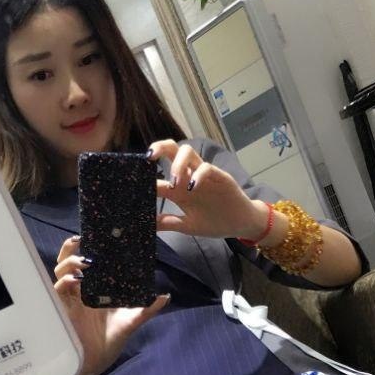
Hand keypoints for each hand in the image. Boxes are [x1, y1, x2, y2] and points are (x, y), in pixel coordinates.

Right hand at [51, 235, 169, 374]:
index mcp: (92, 289)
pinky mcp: (62, 309)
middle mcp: (78, 290)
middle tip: (81, 239)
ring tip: (84, 261)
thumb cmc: (111, 340)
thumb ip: (147, 309)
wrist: (97, 361)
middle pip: (67, 262)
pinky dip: (64, 282)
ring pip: (60, 272)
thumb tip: (165, 296)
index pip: (85, 263)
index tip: (94, 236)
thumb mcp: (132, 321)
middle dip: (70, 248)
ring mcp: (68, 299)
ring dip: (69, 262)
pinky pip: (57, 290)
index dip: (85, 248)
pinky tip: (76, 280)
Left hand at [147, 139, 266, 239]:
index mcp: (179, 189)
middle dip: (159, 148)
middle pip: (172, 151)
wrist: (240, 224)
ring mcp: (204, 176)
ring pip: (188, 152)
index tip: (134, 178)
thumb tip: (147, 224)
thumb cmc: (214, 222)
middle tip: (149, 157)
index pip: (158, 175)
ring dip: (178, 163)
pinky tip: (193, 187)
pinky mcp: (220, 177)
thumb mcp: (187, 226)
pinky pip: (207, 168)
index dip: (147, 174)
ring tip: (174, 181)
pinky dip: (198, 174)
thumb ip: (168, 223)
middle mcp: (189, 177)